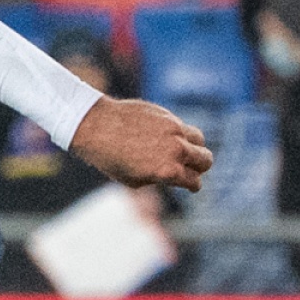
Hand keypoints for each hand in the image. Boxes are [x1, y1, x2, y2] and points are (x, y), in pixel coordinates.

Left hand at [69, 97, 212, 191]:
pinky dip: (179, 133)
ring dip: (194, 147)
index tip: (189, 184)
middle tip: (190, 168)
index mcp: (168, 171)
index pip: (195, 181)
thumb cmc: (109, 158)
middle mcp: (175, 149)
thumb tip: (170, 176)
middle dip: (200, 167)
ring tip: (182, 150)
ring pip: (199, 139)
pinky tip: (165, 136)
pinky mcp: (166, 114)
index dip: (192, 185)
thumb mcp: (133, 180)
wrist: (94, 126)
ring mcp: (173, 129)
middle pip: (206, 160)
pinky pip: (182, 125)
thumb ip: (157, 178)